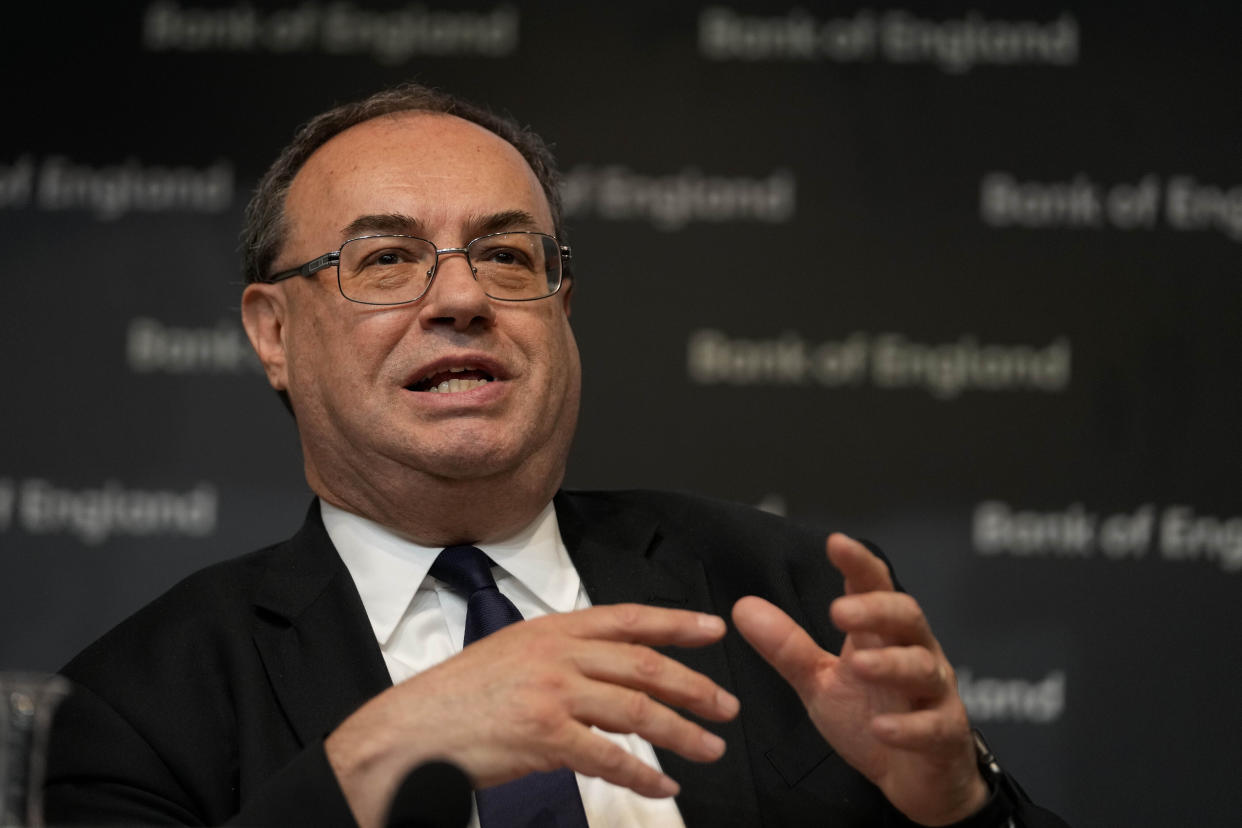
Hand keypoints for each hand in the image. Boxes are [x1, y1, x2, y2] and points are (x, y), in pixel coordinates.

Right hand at [326, 603, 738, 827]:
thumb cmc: (459, 697)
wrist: (412, 730)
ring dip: (682, 732)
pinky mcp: (545, 736)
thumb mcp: (513, 654)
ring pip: (637, 710)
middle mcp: (557, 654)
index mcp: (552, 629)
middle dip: (694, 685)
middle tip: (726, 704)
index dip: (676, 622)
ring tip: (710, 748)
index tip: (713, 629)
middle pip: (644, 665)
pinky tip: (662, 787)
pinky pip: (609, 758)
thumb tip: (611, 674)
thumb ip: (563, 657)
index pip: (628, 618)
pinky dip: (643, 776)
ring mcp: (552, 693)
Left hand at [732, 533, 986, 826]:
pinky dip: (909, 727)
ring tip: (859, 666)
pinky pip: (933, 726)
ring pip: (922, 668)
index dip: (858, 564)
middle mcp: (913, 653)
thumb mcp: (820, 682)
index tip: (835, 542)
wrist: (915, 777)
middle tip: (839, 611)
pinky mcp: (945, 735)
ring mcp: (934, 693)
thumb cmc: (871, 716)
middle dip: (875, 610)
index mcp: (881, 634)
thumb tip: (743, 607)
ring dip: (891, 665)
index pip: (874, 587)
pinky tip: (882, 729)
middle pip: (906, 617)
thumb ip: (787, 647)